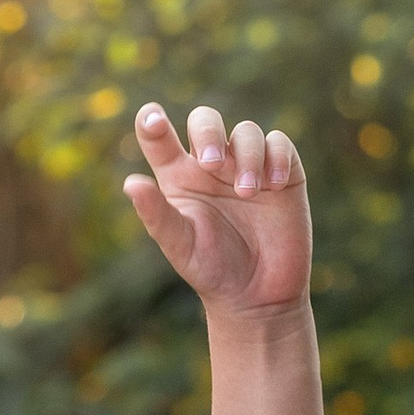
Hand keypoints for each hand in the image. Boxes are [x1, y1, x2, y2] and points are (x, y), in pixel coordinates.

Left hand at [123, 102, 312, 317]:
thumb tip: (131, 184)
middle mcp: (211, 164)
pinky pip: (280, 145)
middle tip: (211, 164)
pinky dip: (277, 157)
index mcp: (178, 176)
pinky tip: (274, 185)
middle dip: (208, 132)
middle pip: (205, 121)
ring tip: (248, 192)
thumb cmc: (212, 270)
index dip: (151, 122)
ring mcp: (246, 166)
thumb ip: (157, 215)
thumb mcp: (180, 246)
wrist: (259, 295)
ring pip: (246, 132)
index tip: (152, 119)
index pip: (158, 138)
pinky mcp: (282, 173)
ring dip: (247, 155)